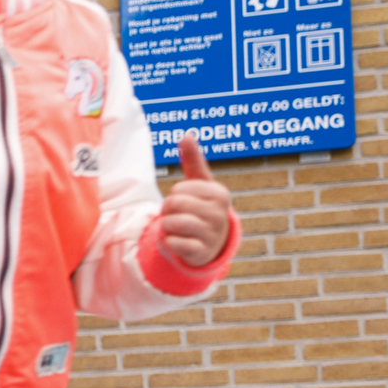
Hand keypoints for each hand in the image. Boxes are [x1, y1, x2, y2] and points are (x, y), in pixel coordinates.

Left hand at [160, 136, 232, 269]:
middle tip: (180, 215)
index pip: (178, 189)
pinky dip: (169, 242)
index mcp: (219, 194)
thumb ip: (193, 160)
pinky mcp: (201, 253)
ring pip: (170, 223)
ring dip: (168, 226)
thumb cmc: (202, 207)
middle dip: (168, 211)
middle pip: (172, 205)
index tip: (187, 201)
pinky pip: (172, 243)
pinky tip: (180, 241)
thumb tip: (187, 134)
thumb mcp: (200, 184)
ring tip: (180, 228)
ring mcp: (211, 234)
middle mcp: (219, 214)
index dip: (175, 195)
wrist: (212, 242)